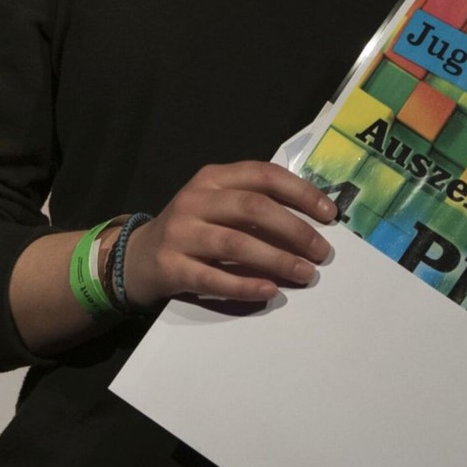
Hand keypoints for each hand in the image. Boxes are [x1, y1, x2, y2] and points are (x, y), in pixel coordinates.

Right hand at [122, 162, 335, 310]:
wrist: (137, 257)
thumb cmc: (193, 229)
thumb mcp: (217, 204)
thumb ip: (255, 203)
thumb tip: (314, 219)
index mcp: (213, 178)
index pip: (264, 175)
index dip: (301, 192)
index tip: (329, 214)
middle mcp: (195, 199)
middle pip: (253, 208)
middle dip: (294, 230)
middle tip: (322, 252)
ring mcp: (180, 232)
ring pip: (236, 243)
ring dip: (277, 259)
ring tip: (305, 274)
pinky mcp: (171, 267)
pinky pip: (213, 277)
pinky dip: (245, 284)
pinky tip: (269, 291)